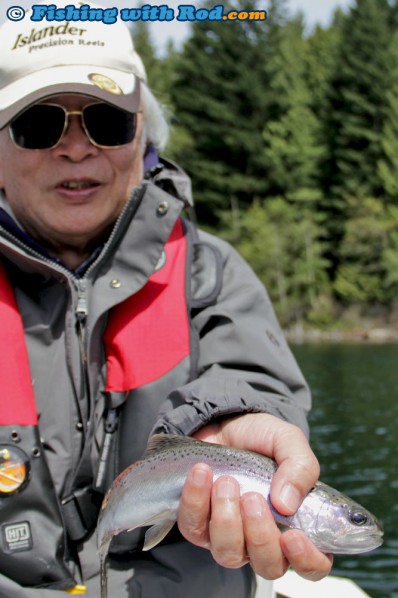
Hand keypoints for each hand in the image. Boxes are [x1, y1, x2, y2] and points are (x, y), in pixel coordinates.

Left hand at [177, 413, 332, 580]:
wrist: (226, 423)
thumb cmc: (262, 439)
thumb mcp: (288, 441)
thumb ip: (299, 467)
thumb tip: (287, 504)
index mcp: (298, 524)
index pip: (313, 564)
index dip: (305, 559)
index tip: (292, 536)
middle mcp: (265, 539)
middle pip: (267, 566)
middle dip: (259, 535)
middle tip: (252, 497)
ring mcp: (230, 537)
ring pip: (227, 554)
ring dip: (226, 520)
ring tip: (226, 482)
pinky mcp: (198, 525)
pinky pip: (193, 528)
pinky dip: (196, 501)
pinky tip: (201, 473)